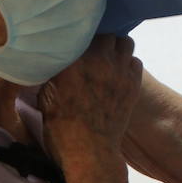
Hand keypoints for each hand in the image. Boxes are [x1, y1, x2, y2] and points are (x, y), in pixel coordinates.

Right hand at [38, 35, 143, 149]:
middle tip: (94, 53)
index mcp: (72, 60)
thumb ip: (53, 72)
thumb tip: (55, 58)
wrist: (88, 150)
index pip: (80, 33)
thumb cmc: (61, 126)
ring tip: (109, 59)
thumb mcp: (46, 95)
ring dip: (117, 49)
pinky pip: (135, 61)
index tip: (77, 43)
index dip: (80, 37)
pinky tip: (119, 74)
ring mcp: (118, 70)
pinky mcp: (133, 83)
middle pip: (105, 34)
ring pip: (124, 42)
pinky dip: (128, 64)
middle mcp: (98, 60)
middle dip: (100, 42)